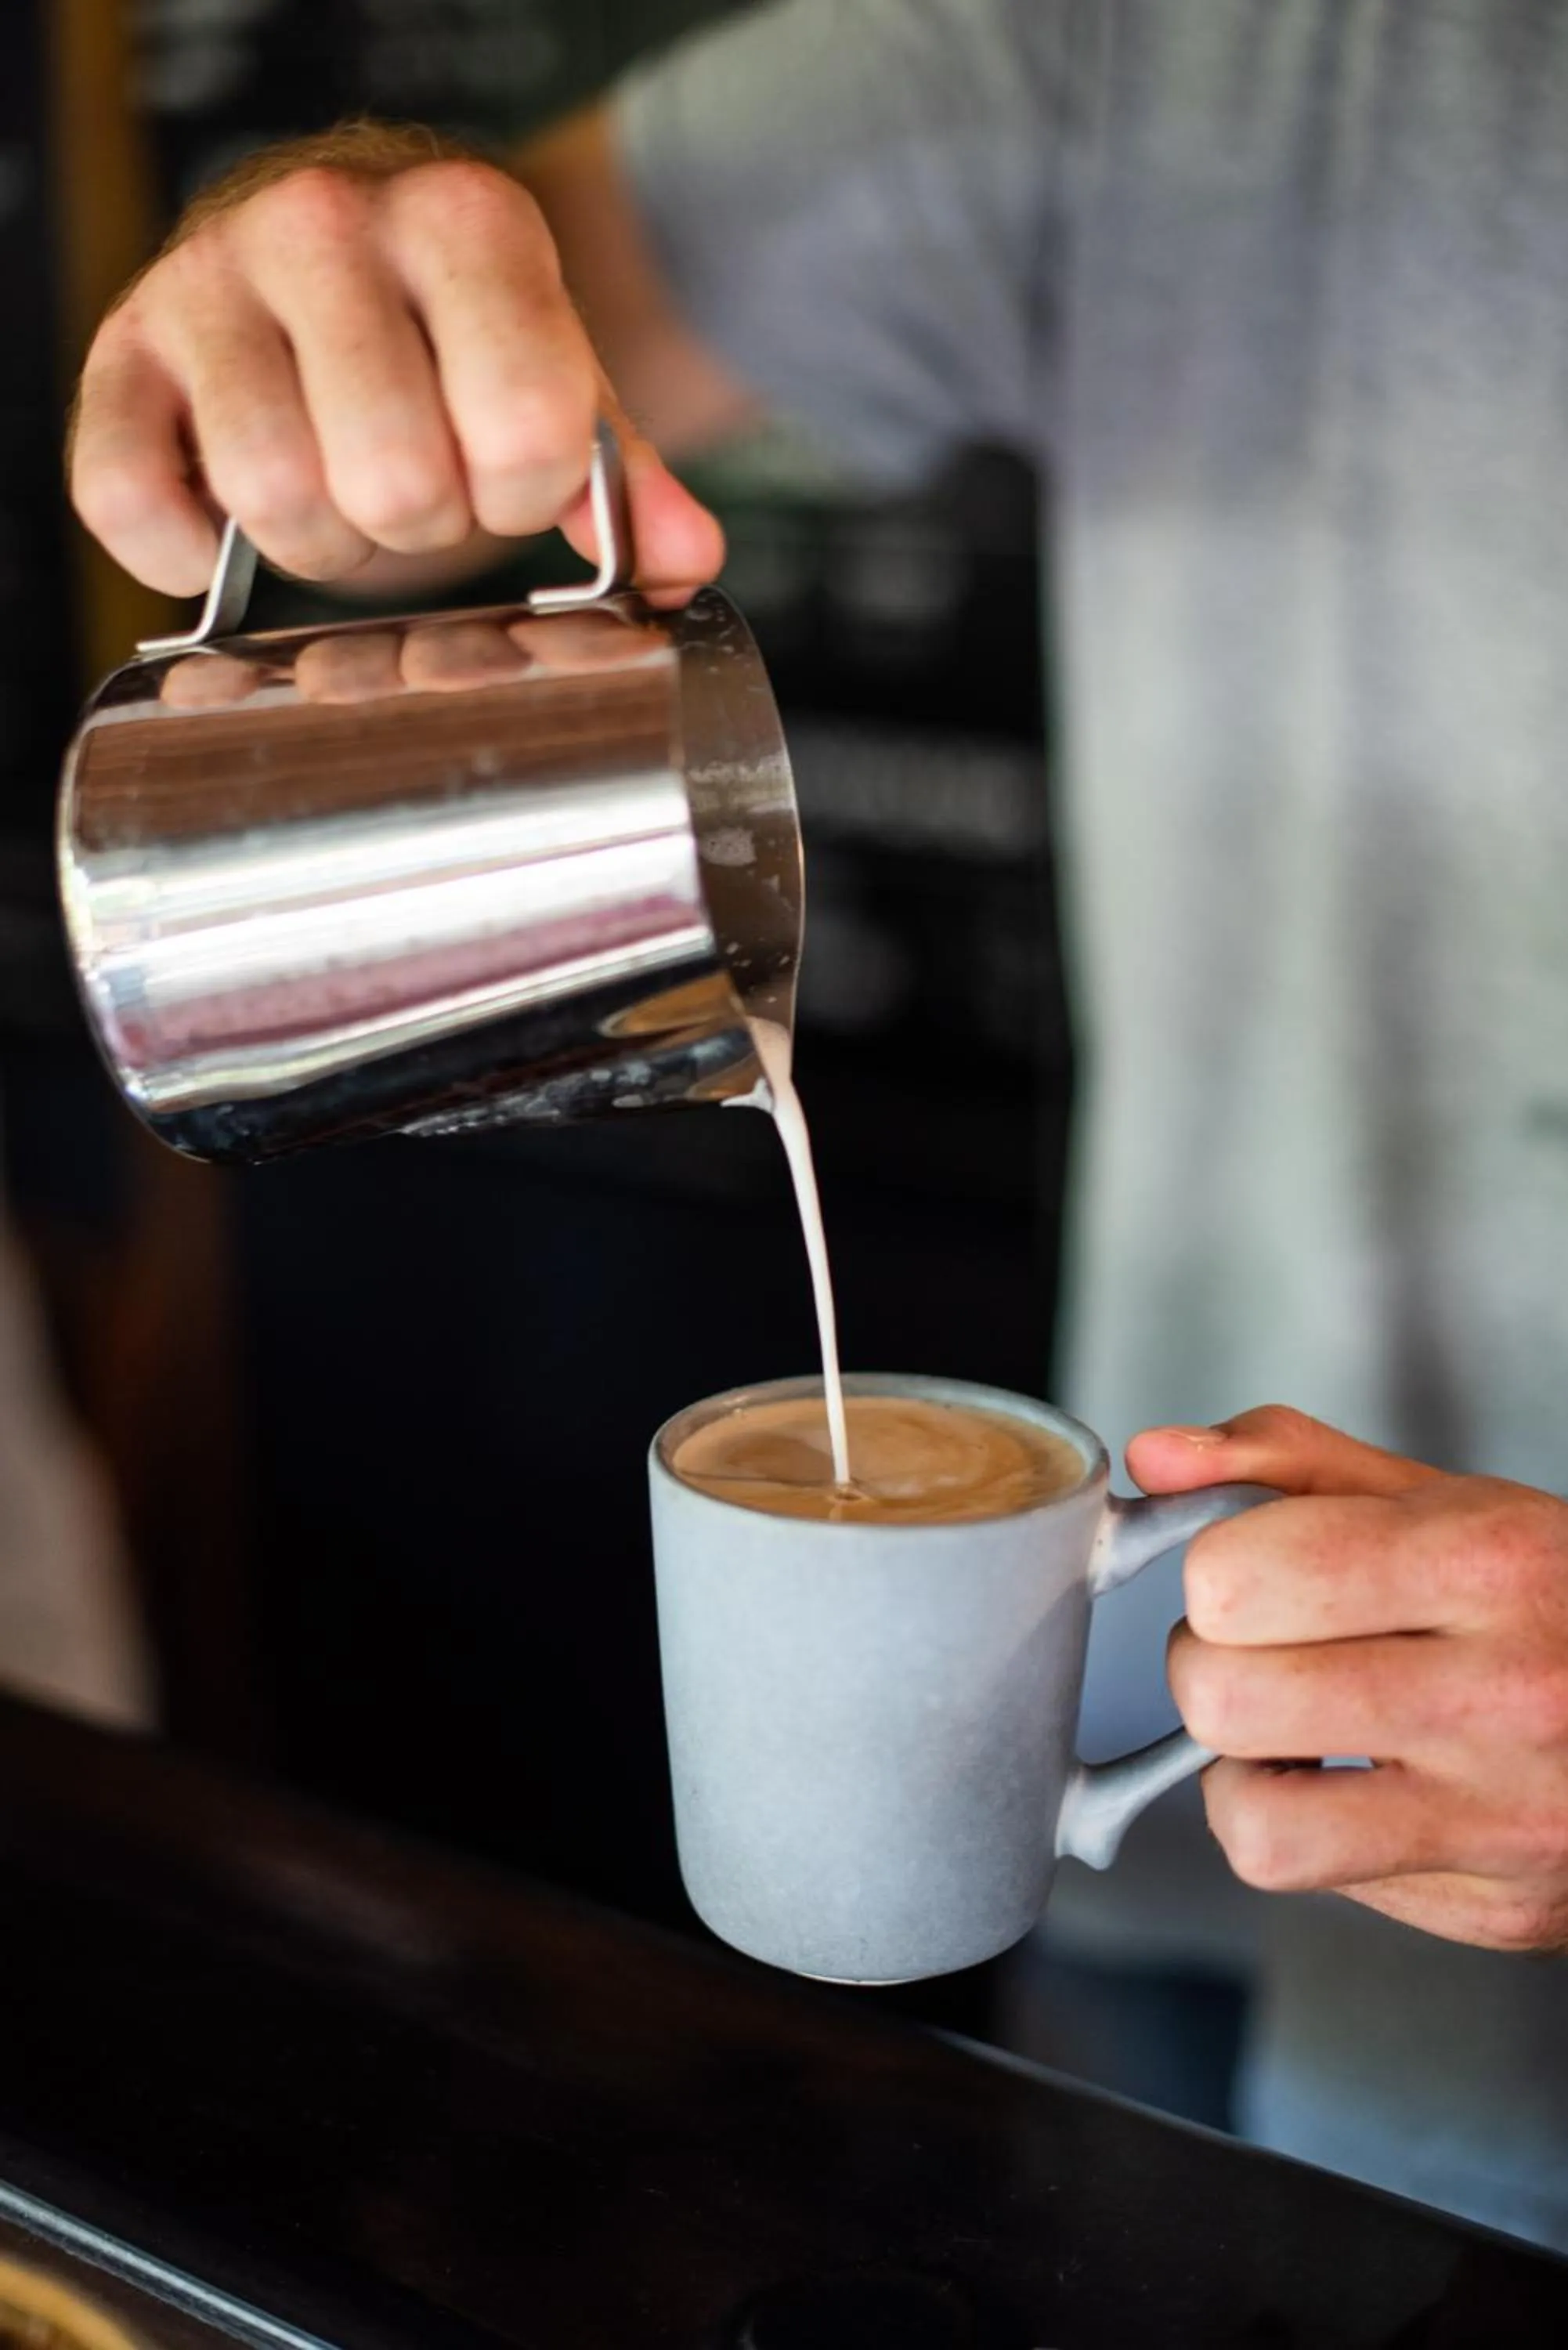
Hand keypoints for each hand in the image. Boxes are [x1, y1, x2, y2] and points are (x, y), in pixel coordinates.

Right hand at [70, 126, 723, 604]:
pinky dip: (182, 554)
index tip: (505, 467)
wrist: (328, 257)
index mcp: (462, 220)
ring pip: (274, 502)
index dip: (524, 492)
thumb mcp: (554, 381)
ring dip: (320, 544)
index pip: (525, 430)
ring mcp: (207, 282)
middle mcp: (325, 225)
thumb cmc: (447, 338)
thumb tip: (685, 561)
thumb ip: (622, 478)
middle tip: (414, 482)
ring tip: (334, 488)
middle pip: (396, 483)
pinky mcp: (119, 353)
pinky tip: (225, 523)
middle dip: (420, 523)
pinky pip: (131, 504)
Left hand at [1127, 1406, 1567, 1951]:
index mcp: (1486, 1560)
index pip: (1237, 1577)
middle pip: (1225, 1697)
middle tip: (1262, 1654)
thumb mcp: (1444, 1501)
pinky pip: (1321, 1886)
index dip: (1214, 1576)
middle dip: (1211, 1668)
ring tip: (1294, 1731)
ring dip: (1242, 1771)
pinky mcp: (1499, 1908)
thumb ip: (1289, 1463)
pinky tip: (1350, 1791)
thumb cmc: (1552, 1598)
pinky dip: (1305, 1837)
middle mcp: (1504, 1692)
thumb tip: (1155, 1460)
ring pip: (1255, 1821)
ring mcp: (1505, 1816)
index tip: (1251, 1576)